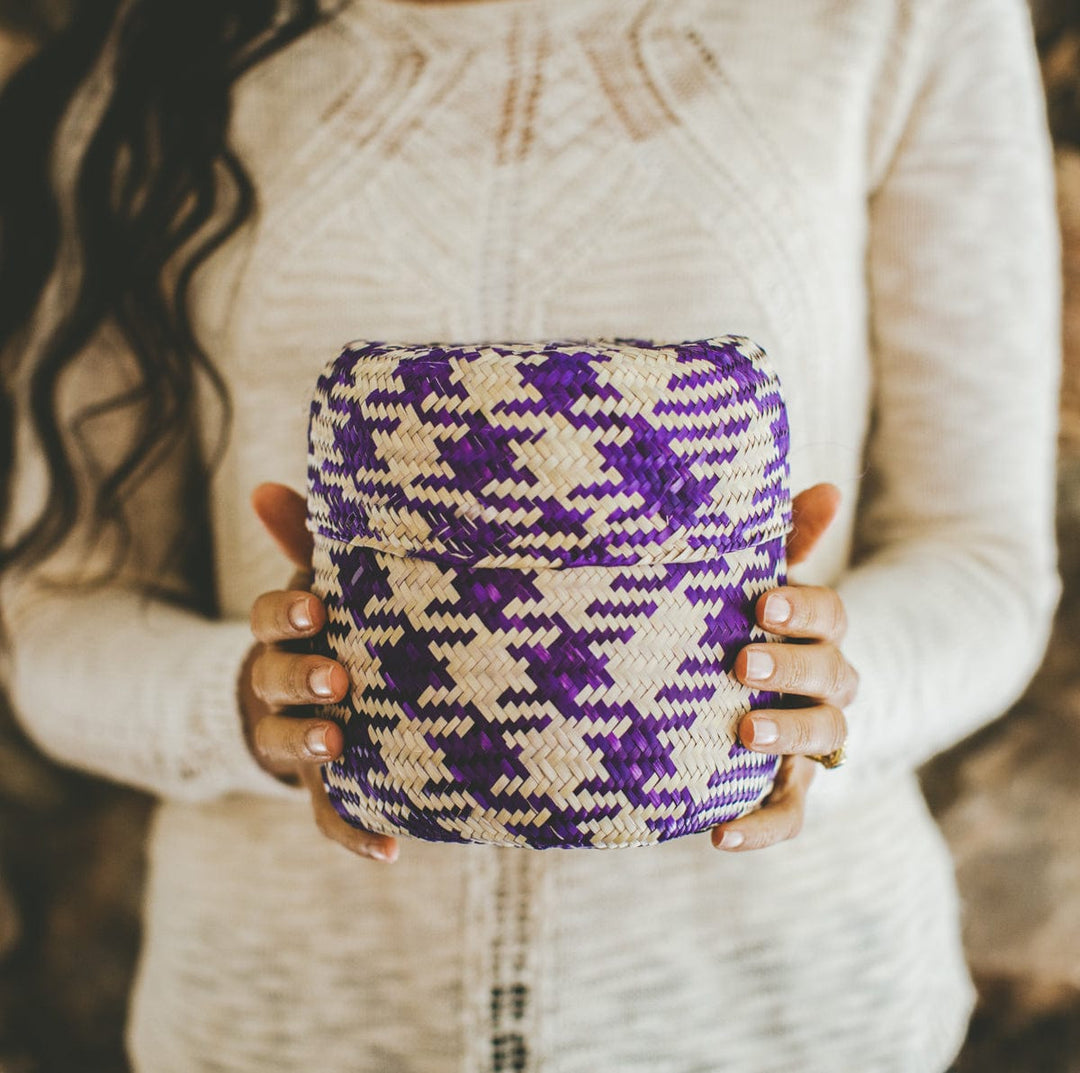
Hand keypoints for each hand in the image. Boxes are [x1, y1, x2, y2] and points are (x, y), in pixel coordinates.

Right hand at [239, 481, 398, 862]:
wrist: (310, 698)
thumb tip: (266, 487)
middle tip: (338, 679)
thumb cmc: (331, 628)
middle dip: (301, 680)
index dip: (286, 616)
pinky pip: (329, 814)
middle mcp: (282, 687)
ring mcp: (298, 738)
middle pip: (274, 682)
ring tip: (338, 744)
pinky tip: (390, 848)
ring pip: (288, 745)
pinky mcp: (323, 783)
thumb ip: (305, 543)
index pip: (268, 620)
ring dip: (309, 746)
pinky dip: (355, 832)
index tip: (317, 610)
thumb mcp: (323, 585)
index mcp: (286, 635)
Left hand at [711, 482, 857, 851]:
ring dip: (787, 737)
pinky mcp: (780, 787)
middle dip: (793, 670)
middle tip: (742, 663)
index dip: (805, 610)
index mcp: (813, 632)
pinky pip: (785, 813)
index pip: (831, 615)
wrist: (713, 693)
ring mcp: (805, 740)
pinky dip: (761, 827)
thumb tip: (828, 486)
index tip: (762, 604)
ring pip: (822, 740)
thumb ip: (782, 539)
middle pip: (833, 677)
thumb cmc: (732, 622)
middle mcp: (820, 686)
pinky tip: (720, 834)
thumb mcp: (748, 578)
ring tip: (742, 733)